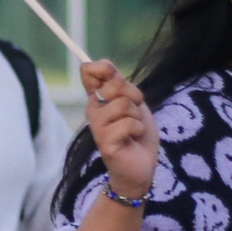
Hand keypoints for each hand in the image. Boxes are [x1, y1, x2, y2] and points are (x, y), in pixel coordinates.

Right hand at [80, 60, 158, 199]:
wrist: (141, 166)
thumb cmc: (137, 134)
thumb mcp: (135, 103)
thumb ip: (120, 85)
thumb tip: (100, 64)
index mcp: (98, 99)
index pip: (91, 70)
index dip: (105, 70)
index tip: (116, 81)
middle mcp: (93, 110)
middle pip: (113, 84)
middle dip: (133, 95)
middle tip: (135, 112)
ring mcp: (97, 126)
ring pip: (122, 105)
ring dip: (137, 117)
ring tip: (134, 130)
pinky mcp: (104, 142)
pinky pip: (127, 124)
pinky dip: (138, 130)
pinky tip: (133, 139)